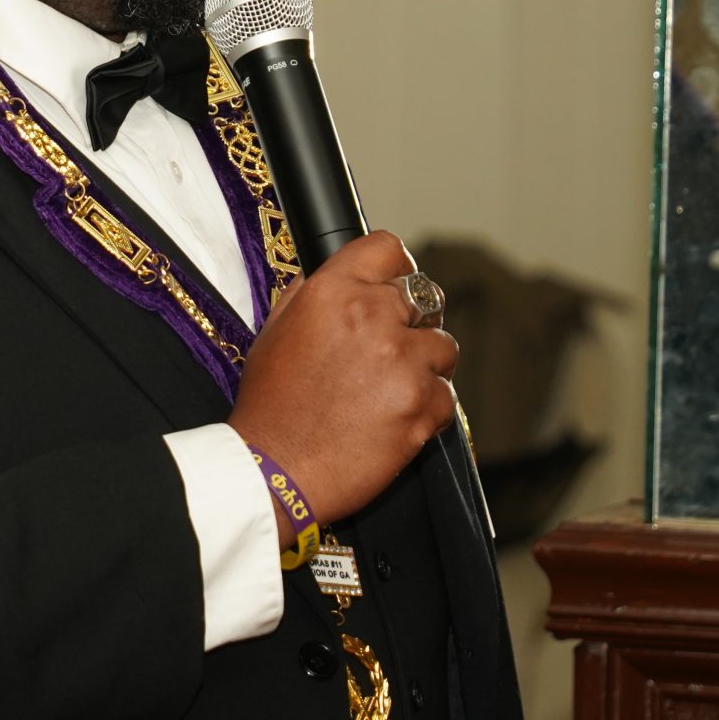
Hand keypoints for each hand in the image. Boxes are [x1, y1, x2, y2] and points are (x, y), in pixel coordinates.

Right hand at [227, 230, 457, 541]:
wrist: (274, 471)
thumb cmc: (271, 407)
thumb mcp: (275, 331)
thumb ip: (312, 293)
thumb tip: (345, 275)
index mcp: (332, 293)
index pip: (388, 248)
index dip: (395, 268)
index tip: (395, 285)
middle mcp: (371, 318)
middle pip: (426, 296)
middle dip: (414, 320)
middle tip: (395, 347)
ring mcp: (401, 362)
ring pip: (444, 346)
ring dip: (425, 365)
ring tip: (392, 388)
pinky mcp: (421, 405)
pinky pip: (447, 395)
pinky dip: (428, 408)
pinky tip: (394, 418)